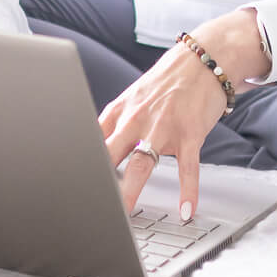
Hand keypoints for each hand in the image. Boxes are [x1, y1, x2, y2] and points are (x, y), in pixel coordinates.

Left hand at [100, 6, 269, 220]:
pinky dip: (188, 191)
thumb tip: (94, 149)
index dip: (80, 164)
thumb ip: (115, 123)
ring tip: (124, 218)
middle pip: (111, 154)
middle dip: (98, 181)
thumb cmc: (167, 81)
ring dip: (131, 191)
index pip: (93, 142)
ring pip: (142, 163)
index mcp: (120, 110)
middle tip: (89, 207)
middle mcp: (138, 118)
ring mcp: (164, 126)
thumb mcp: (134, 96)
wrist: (204, 58)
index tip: (71, 186)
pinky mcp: (191, 133)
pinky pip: (188, 167)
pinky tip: (186, 210)